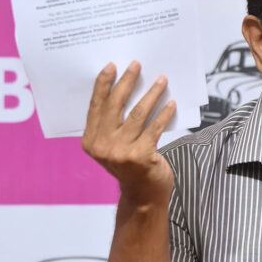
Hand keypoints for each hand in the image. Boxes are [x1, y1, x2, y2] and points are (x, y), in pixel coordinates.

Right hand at [81, 60, 176, 209]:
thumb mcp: (112, 146)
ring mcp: (121, 152)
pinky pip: (155, 128)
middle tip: (136, 65)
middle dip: (127, 82)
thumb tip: (125, 88)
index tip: (112, 66)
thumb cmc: (129, 165)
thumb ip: (112, 124)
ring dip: (152, 94)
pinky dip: (164, 113)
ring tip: (161, 80)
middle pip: (115, 105)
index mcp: (91, 141)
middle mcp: (102, 146)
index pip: (96, 106)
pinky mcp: (141, 156)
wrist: (142, 196)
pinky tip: (171, 103)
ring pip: (138, 114)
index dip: (103, 84)